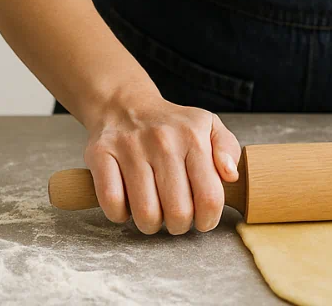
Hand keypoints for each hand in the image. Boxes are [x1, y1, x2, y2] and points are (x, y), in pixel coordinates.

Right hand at [82, 90, 240, 234]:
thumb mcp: (209, 126)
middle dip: (180, 226)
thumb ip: (227, 150)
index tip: (203, 221)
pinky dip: (120, 215)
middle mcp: (163, 141)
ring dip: (151, 225)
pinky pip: (112, 203)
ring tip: (154, 215)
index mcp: (194, 137)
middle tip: (177, 219)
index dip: (208, 220)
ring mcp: (130, 147)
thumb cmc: (173, 125)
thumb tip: (231, 176)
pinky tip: (128, 206)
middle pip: (178, 212)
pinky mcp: (100, 155)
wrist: (126, 105)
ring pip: (145, 213)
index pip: (209, 197)